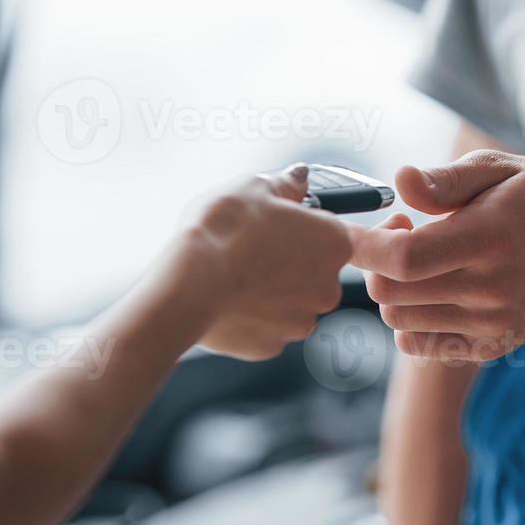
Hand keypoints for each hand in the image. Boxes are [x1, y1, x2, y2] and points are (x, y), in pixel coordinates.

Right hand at [178, 165, 351, 360]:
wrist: (189, 284)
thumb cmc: (224, 231)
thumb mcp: (255, 187)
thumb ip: (286, 184)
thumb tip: (299, 178)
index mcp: (335, 243)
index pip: (331, 232)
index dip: (303, 226)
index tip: (279, 224)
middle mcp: (328, 287)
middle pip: (313, 270)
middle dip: (288, 260)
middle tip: (251, 246)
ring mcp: (301, 320)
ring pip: (290, 300)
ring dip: (270, 290)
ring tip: (234, 273)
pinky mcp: (272, 346)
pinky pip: (266, 325)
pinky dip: (251, 314)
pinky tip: (227, 298)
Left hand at [348, 151, 524, 361]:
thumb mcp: (499, 169)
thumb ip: (444, 179)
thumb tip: (399, 181)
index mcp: (488, 239)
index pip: (404, 259)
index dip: (367, 245)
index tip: (360, 227)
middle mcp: (490, 290)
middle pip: (391, 294)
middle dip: (376, 261)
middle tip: (400, 231)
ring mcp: (492, 324)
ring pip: (399, 321)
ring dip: (393, 288)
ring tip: (421, 257)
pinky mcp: (492, 344)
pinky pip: (422, 345)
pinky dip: (410, 319)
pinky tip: (431, 287)